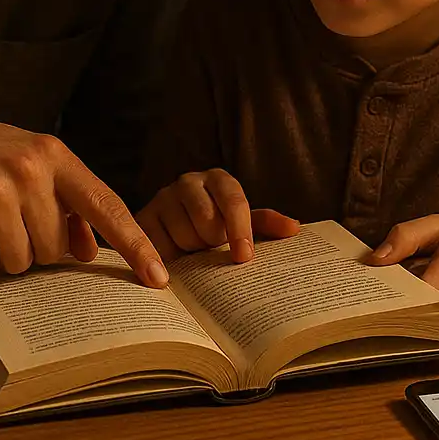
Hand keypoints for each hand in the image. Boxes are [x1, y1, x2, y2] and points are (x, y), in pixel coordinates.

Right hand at [0, 106, 167, 287]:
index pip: (106, 204)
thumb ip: (59, 200)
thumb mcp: (18, 163)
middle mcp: (30, 169)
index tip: (159, 278)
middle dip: (28, 247)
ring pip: (22, 262)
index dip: (136, 245)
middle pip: (55, 249)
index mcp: (51, 153)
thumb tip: (90, 251)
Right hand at [137, 169, 300, 261]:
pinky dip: (170, 258)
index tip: (244, 256)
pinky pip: (160, 245)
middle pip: (208, 220)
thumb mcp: (241, 226)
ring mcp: (164, 197)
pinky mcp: (144, 216)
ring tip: (191, 251)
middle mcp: (190, 182)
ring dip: (191, 251)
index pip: (234, 199)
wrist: (171, 235)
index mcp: (219, 180)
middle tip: (211, 248)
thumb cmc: (215, 229)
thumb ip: (265, 225)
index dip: (240, 229)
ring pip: (184, 234)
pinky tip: (172, 259)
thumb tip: (294, 228)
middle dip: (213, 242)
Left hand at [366, 215, 438, 326]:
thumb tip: (374, 261)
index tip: (367, 295)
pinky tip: (416, 305)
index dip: (391, 297)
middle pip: (420, 314)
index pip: (416, 294)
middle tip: (370, 299)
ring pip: (430, 324)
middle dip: (395, 307)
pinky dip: (428, 319)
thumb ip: (406, 237)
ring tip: (393, 298)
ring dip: (412, 313)